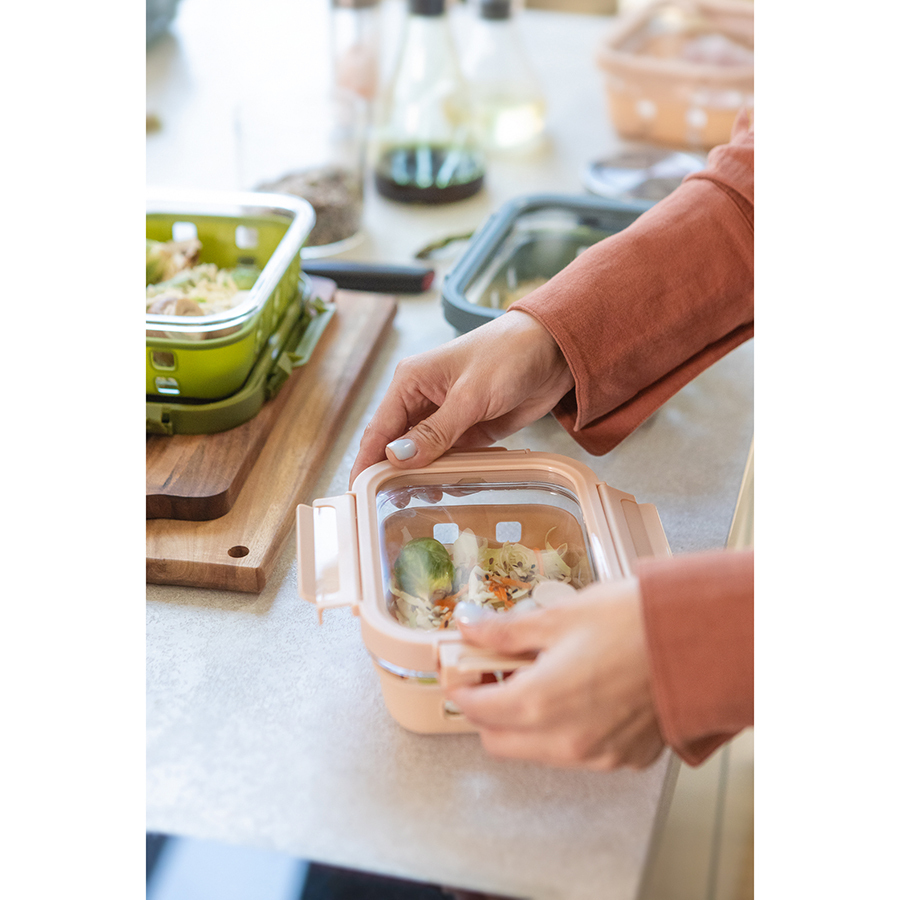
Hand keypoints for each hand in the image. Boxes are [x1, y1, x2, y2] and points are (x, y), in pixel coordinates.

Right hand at [349, 311, 573, 482]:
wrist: (555, 352)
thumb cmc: (508, 356)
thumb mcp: (470, 396)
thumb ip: (435, 431)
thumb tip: (397, 458)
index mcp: (411, 382)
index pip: (379, 429)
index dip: (367, 462)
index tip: (358, 493)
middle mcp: (422, 400)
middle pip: (398, 446)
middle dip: (396, 474)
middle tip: (395, 505)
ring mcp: (446, 417)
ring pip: (423, 456)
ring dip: (424, 476)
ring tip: (427, 499)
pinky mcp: (469, 430)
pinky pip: (451, 458)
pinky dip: (449, 474)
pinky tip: (452, 489)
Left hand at [447, 578, 664, 769]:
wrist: (697, 641)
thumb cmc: (634, 623)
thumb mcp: (559, 616)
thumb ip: (507, 631)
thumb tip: (471, 628)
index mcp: (539, 701)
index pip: (476, 710)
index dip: (464, 687)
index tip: (465, 670)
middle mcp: (564, 740)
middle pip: (499, 742)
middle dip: (490, 711)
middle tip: (500, 674)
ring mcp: (596, 756)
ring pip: (536, 752)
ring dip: (527, 724)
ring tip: (544, 678)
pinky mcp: (624, 759)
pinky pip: (578, 754)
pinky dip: (568, 731)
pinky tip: (582, 695)